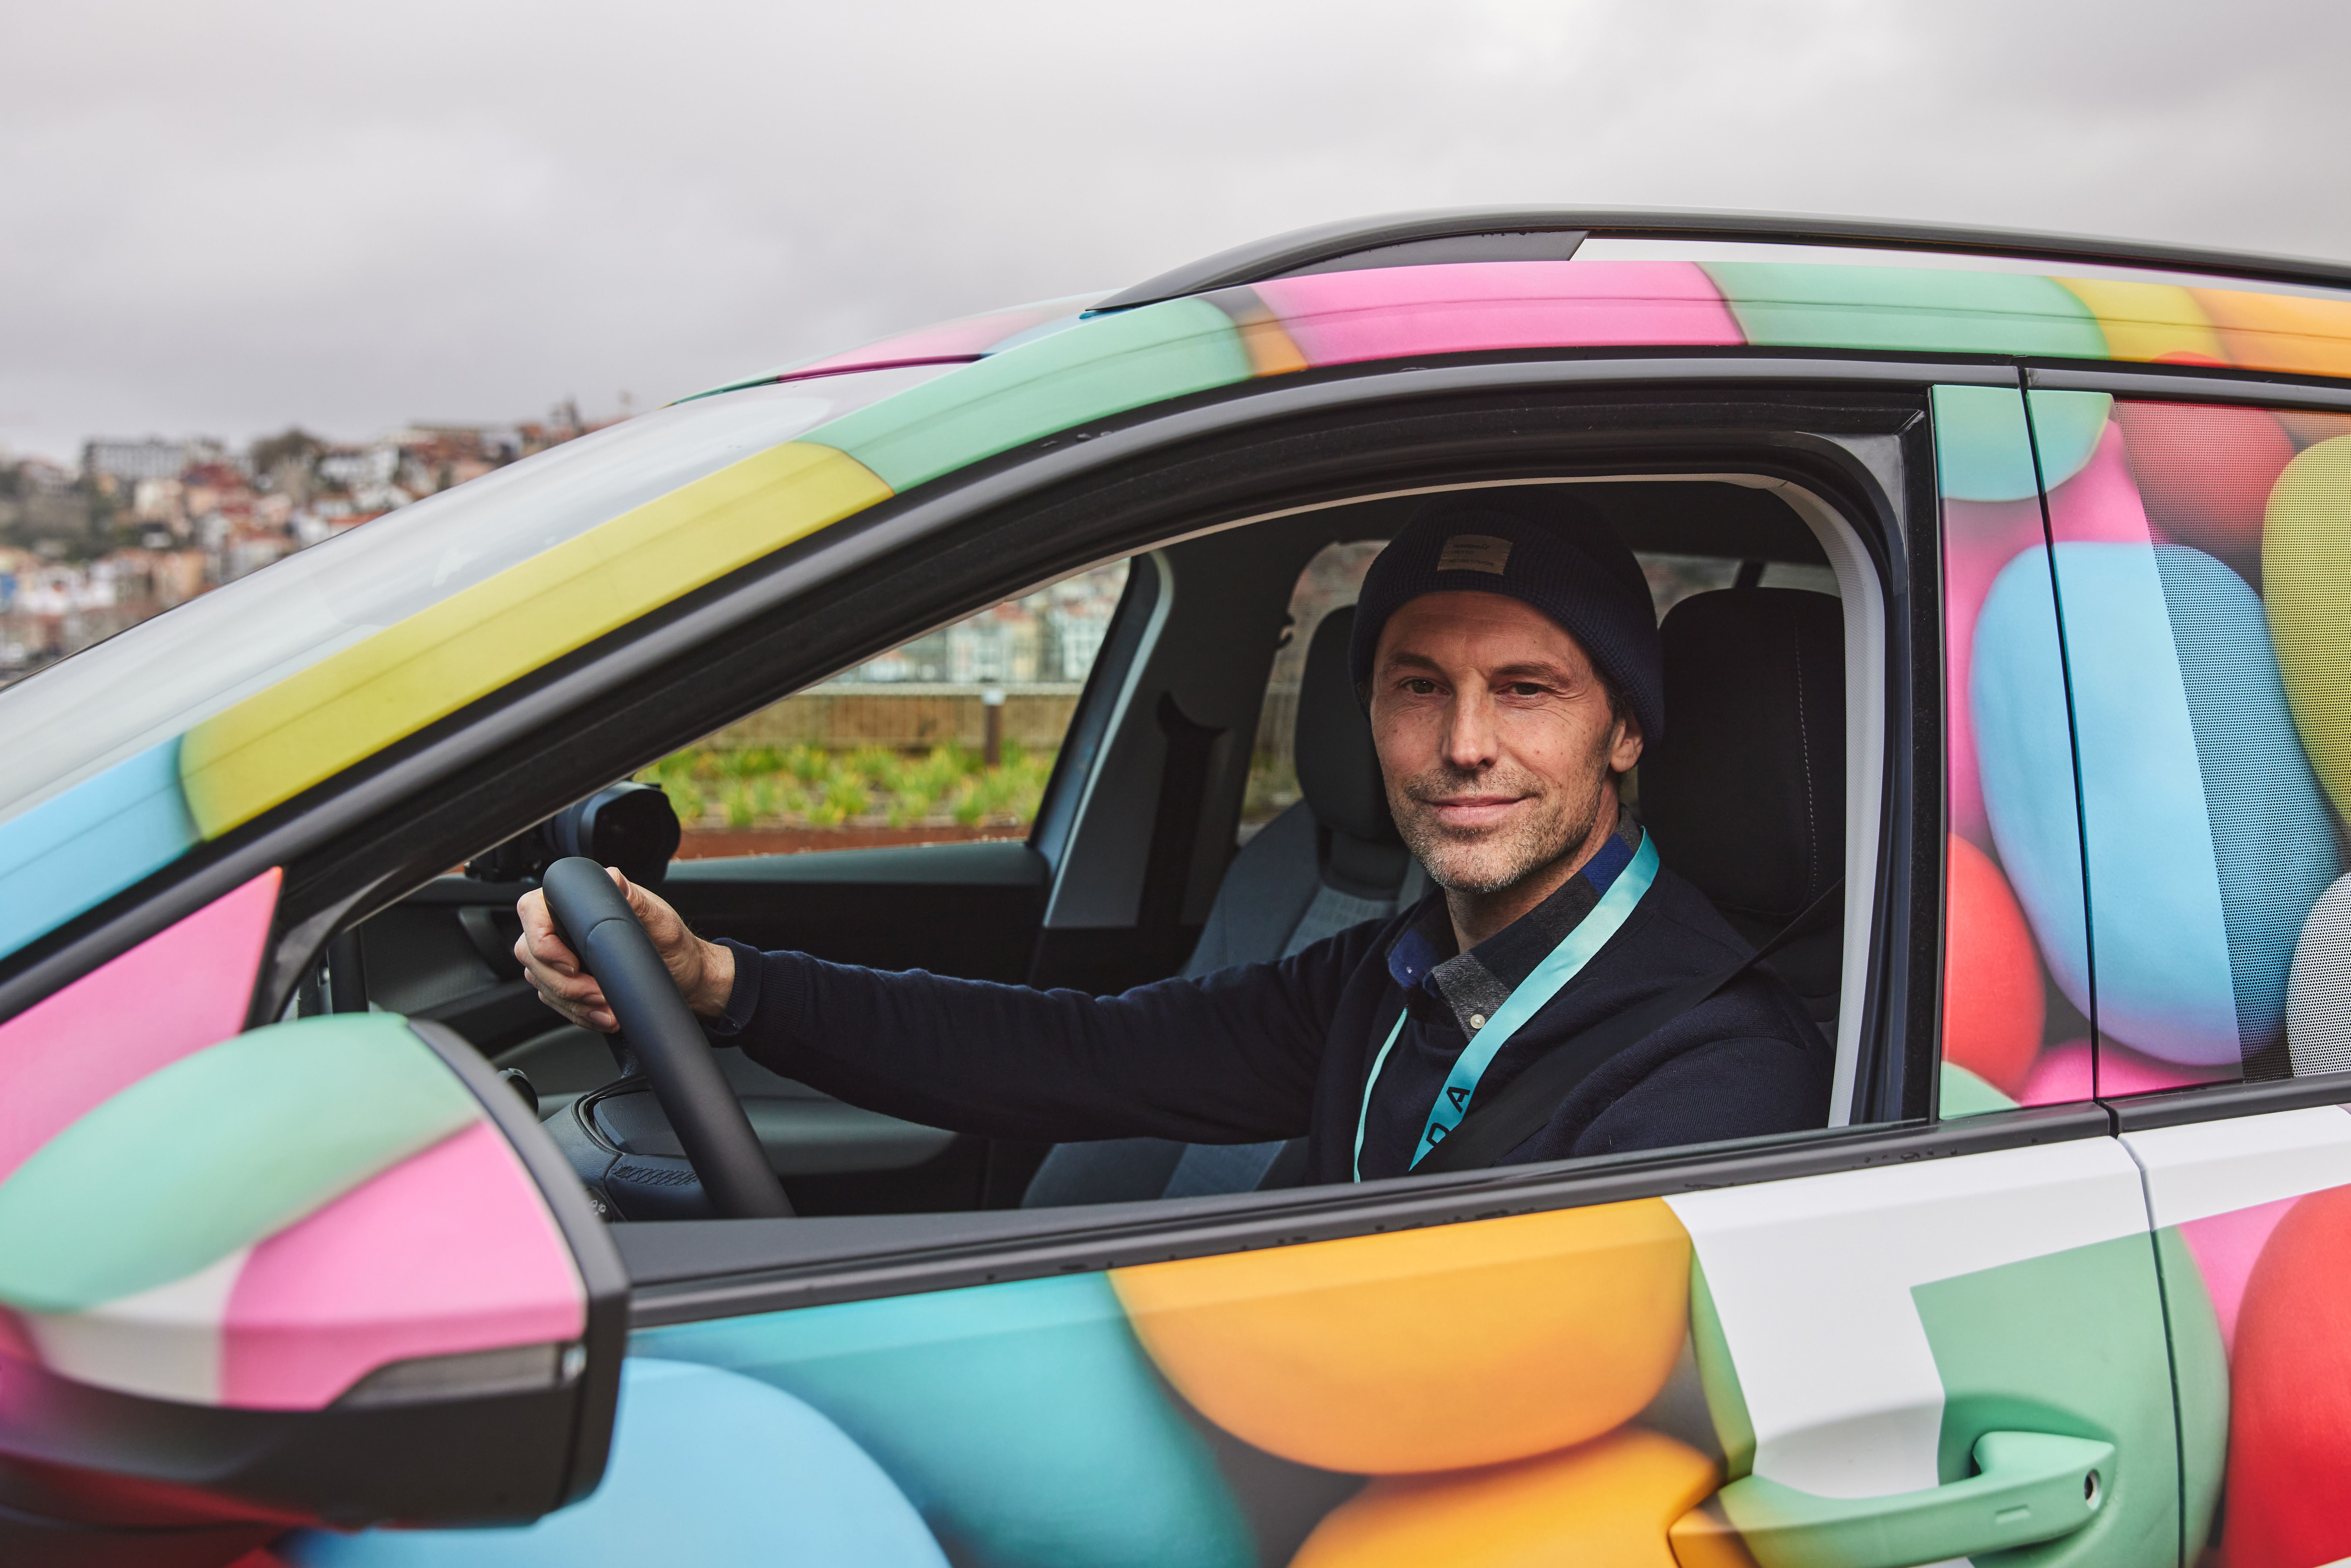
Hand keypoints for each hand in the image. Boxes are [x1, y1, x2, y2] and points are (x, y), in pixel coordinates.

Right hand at [514, 866, 735, 1031]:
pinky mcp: (567, 983)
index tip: (571, 965)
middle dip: (565, 984)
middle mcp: (562, 926)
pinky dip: (579, 1014)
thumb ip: (635, 900)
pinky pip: (556, 1002)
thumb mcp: (660, 922)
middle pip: (531, 955)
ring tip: (608, 1010)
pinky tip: (604, 1017)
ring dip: (574, 1004)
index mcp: (577, 901)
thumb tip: (613, 878)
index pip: (532, 911)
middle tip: (599, 996)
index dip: (542, 941)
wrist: (685, 977)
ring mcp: (561, 956)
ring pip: (542, 983)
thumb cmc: (673, 945)